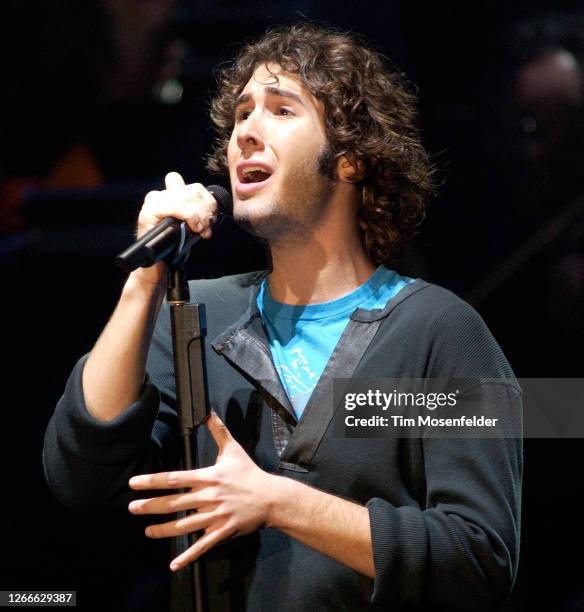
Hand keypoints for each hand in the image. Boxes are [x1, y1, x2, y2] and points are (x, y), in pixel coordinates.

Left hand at [128, 412, 276, 570]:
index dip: (153, 481)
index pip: (176, 478)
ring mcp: (216, 516)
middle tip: (132, 508)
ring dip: (163, 529)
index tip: (135, 483)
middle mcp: (209, 497)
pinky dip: (188, 556)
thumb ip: (219, 431)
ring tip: (147, 531)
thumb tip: (208, 412)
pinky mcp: (223, 531)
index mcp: (209, 477)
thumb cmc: (250, 473)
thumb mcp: (234, 450)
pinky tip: (174, 564)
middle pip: (175, 503)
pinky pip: (203, 545)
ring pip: (185, 525)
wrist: (271, 497)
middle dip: (151, 506)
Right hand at [130, 172, 218, 287]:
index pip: (195, 187)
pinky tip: (194, 228)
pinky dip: (190, 217)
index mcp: (170, 194)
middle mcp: (160, 195)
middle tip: (207, 225)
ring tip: (201, 229)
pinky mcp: (149, 212)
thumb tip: (212, 210)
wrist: (157, 264)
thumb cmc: (174, 245)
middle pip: (192, 190)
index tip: (212, 216)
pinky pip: (177, 207)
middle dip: (206, 209)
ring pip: (186, 197)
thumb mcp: (190, 225)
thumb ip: (199, 212)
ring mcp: (153, 202)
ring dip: (199, 214)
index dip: (208, 200)